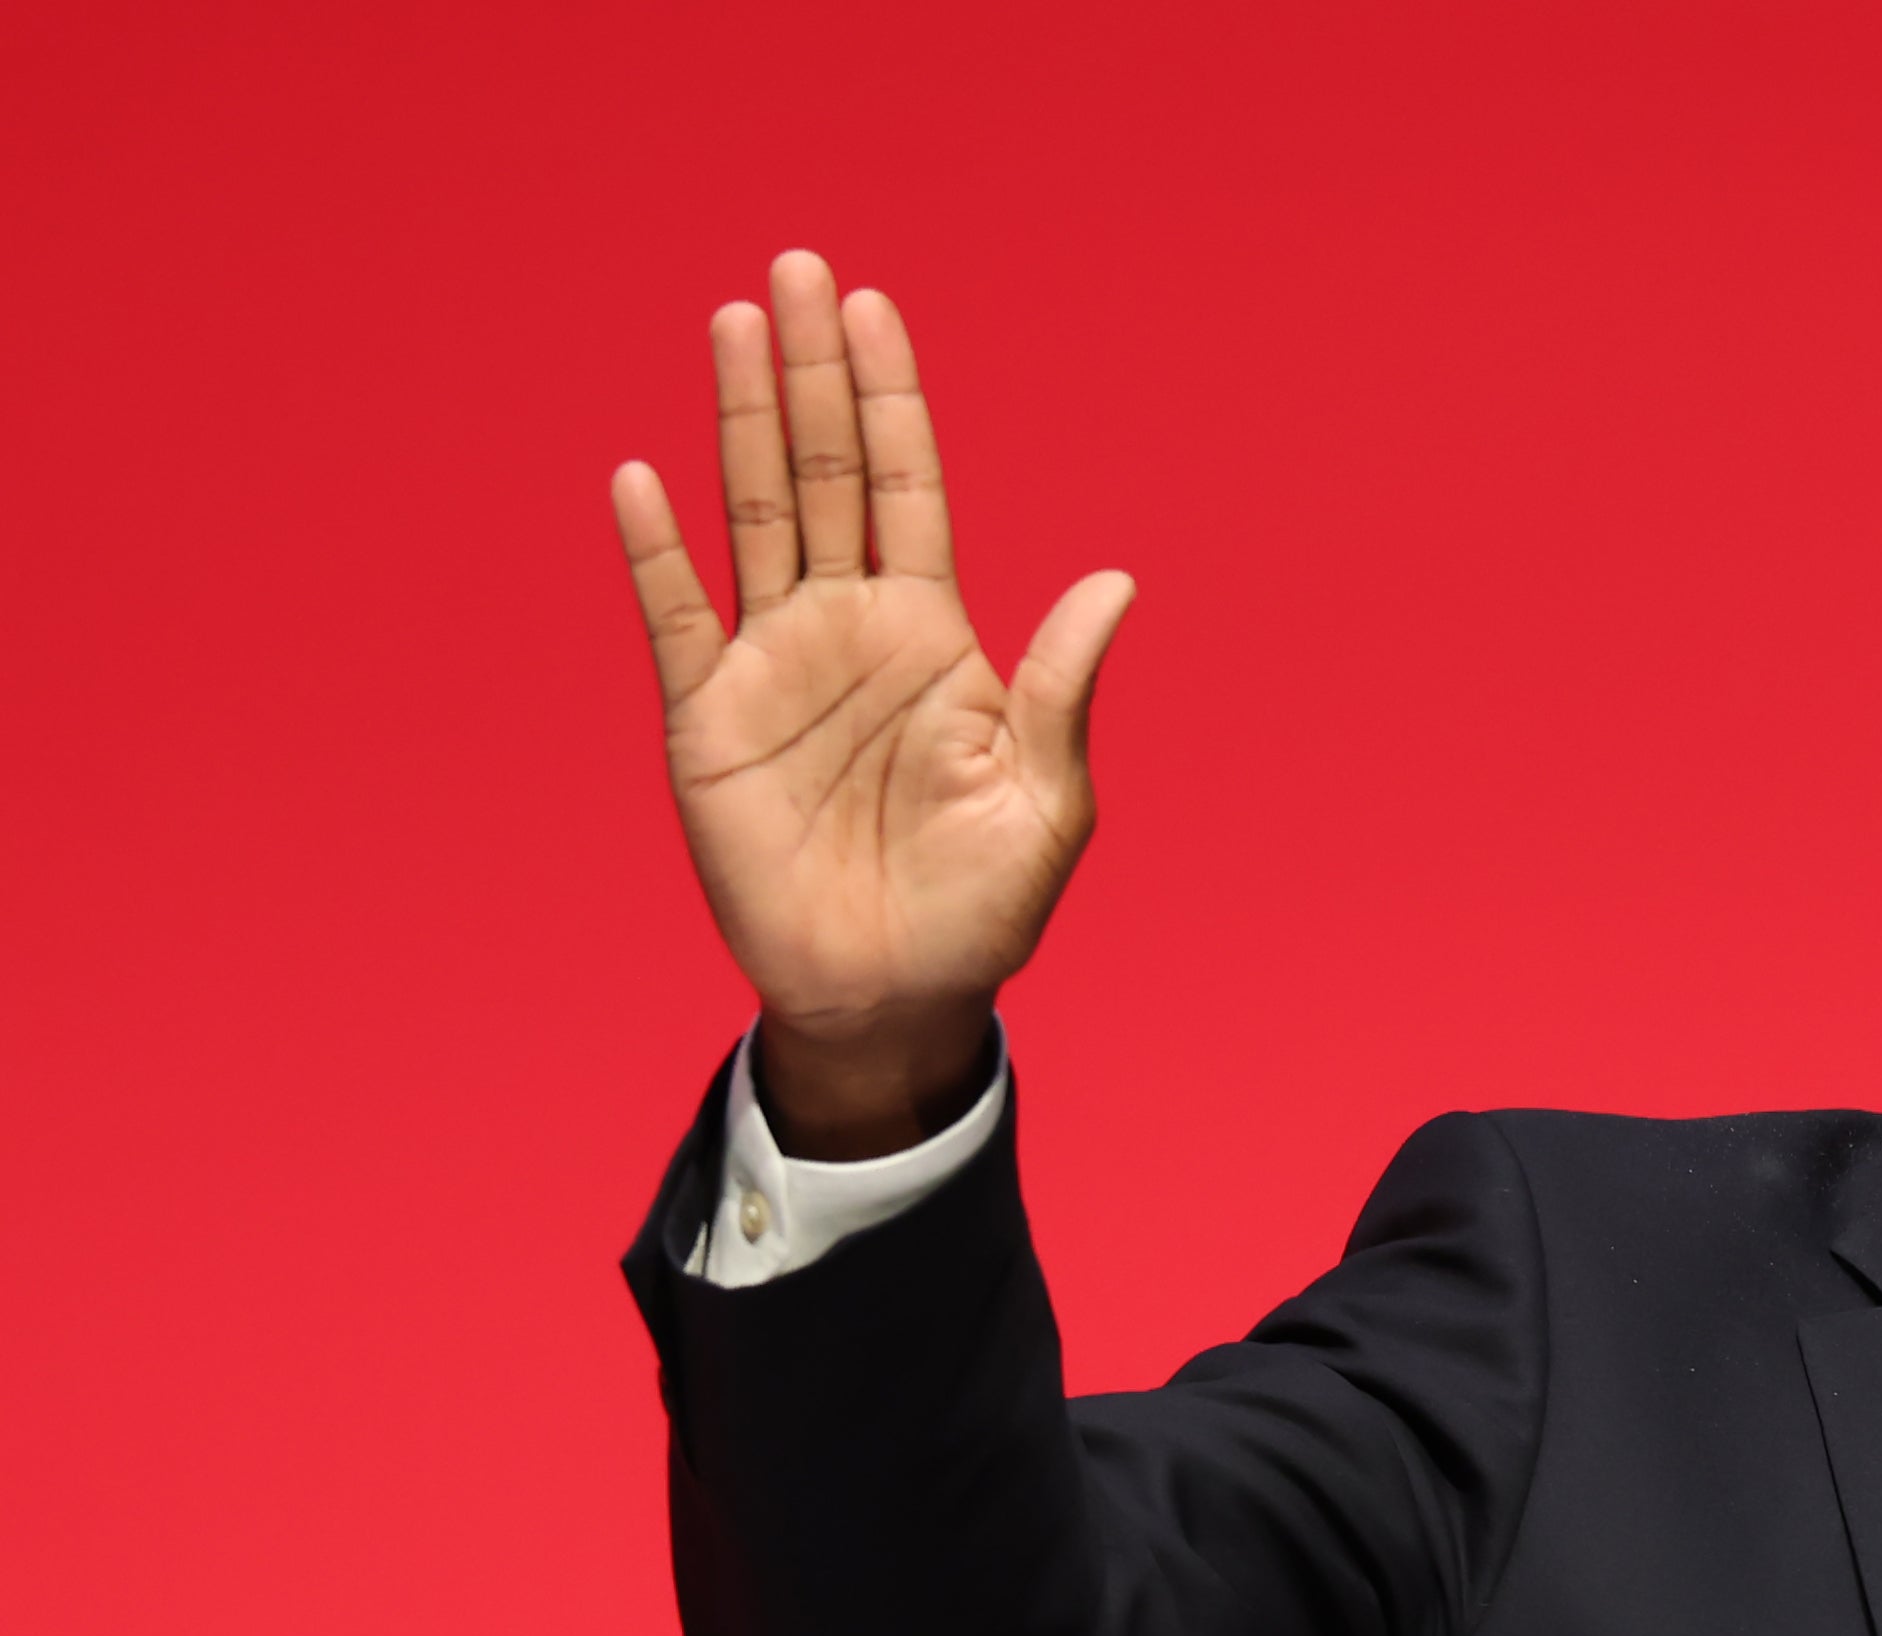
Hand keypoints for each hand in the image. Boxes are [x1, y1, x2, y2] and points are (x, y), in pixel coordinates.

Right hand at [609, 251, 1134, 1155]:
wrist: (894, 995)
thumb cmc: (982, 906)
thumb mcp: (1046, 799)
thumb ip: (1061, 687)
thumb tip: (1116, 582)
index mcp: (934, 635)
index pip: (911, 488)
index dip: (891, 399)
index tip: (872, 308)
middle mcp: (849, 628)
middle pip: (827, 473)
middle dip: (812, 373)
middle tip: (795, 271)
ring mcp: (774, 665)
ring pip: (753, 515)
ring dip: (740, 421)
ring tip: (732, 323)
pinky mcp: (708, 720)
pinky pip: (678, 617)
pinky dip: (658, 552)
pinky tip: (642, 478)